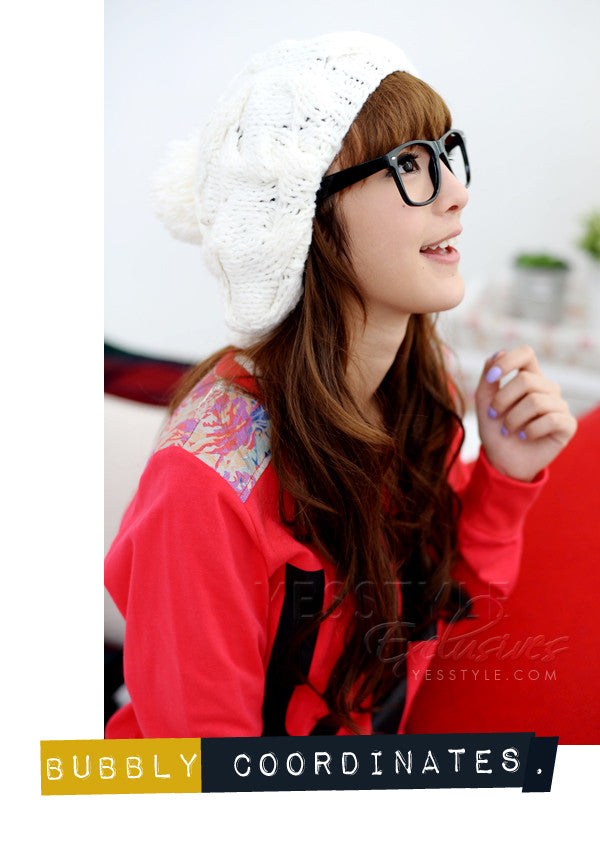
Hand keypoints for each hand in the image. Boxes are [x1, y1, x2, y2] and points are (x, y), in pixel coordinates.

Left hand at [474, 346, 576, 481]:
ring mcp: (559, 406)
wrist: (503, 461)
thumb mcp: (484, 403)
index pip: (526, 354)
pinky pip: (550, 419)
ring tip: (507, 430)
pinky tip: (524, 436)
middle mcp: (547, 389)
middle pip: (526, 381)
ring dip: (513, 419)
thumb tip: (498, 352)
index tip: (491, 379)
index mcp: (529, 378)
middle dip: (502, 399)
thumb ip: (488, 379)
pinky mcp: (567, 424)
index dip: (508, 362)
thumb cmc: (495, 430)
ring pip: (535, 401)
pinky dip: (530, 430)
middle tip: (493, 415)